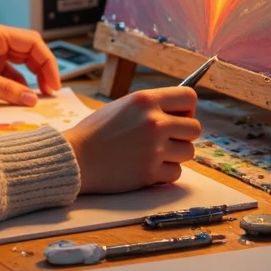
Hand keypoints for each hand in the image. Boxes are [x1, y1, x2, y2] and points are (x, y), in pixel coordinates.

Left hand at [0, 20, 60, 106]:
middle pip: (30, 52)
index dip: (48, 63)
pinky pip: (7, 74)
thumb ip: (5, 88)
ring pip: (20, 65)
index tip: (53, 85)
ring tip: (36, 99)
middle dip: (42, 71)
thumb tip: (32, 99)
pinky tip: (19, 97)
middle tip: (49, 94)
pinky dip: (15, 85)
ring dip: (30, 80)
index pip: (32, 43)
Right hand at [66, 87, 201, 193]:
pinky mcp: (150, 172)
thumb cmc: (95, 132)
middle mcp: (154, 122)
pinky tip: (148, 167)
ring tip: (154, 154)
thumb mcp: (123, 106)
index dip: (187, 108)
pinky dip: (165, 173)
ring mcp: (154, 149)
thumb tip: (180, 112)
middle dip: (183, 134)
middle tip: (166, 139)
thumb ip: (150, 107)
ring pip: (189, 152)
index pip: (189, 97)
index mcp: (145, 100)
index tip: (178, 116)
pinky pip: (176, 173)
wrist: (75, 158)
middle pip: (195, 128)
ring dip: (175, 154)